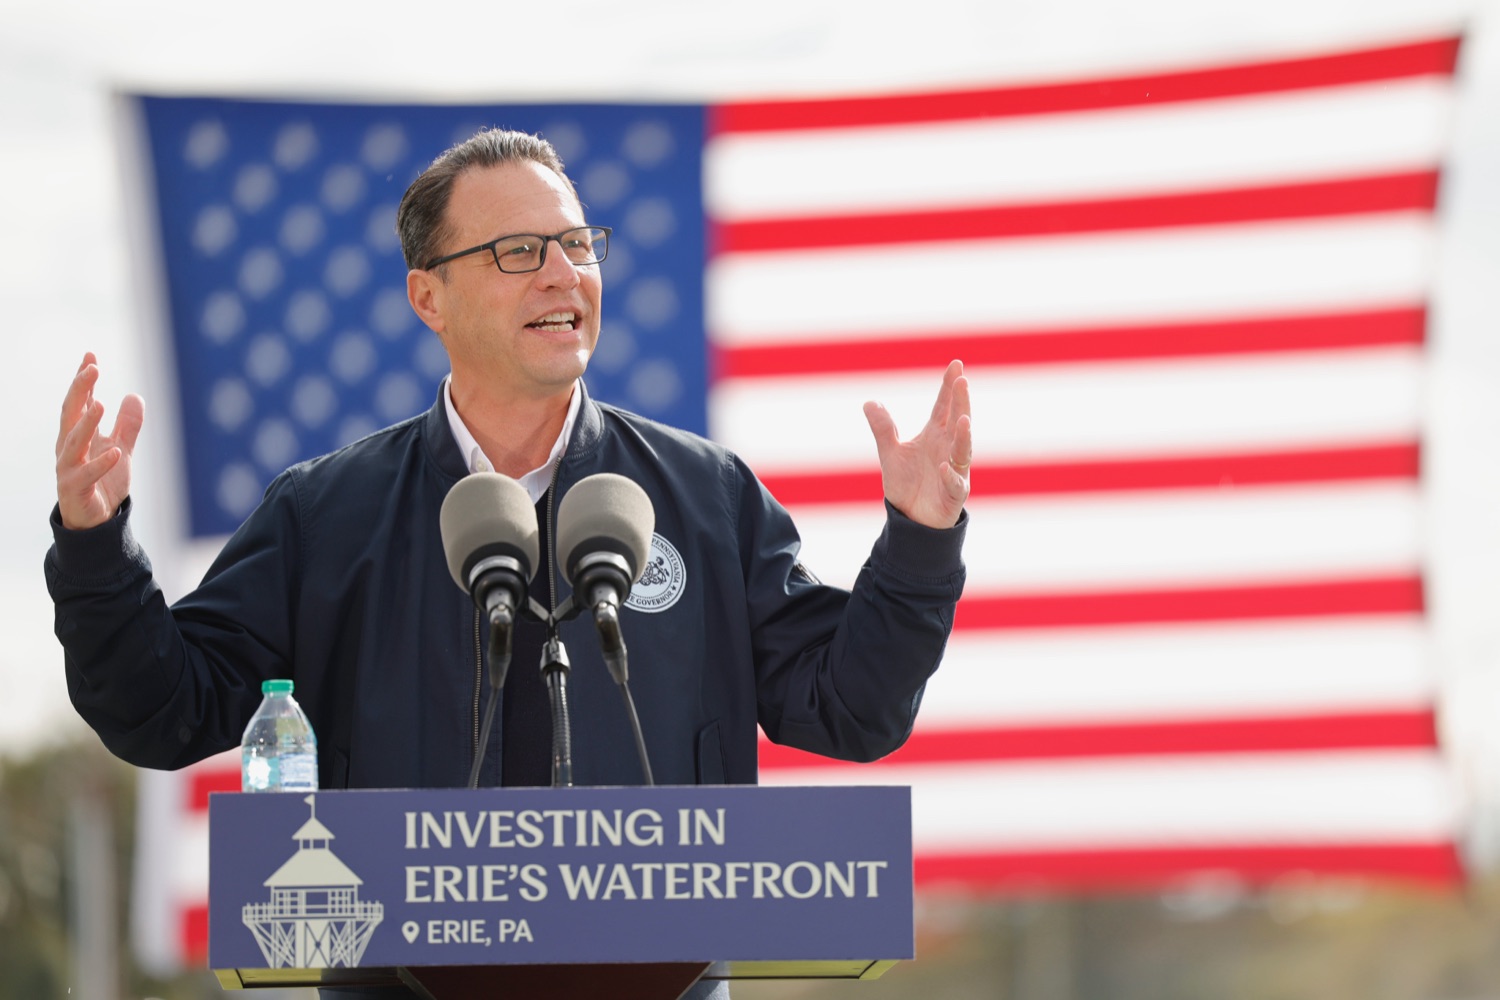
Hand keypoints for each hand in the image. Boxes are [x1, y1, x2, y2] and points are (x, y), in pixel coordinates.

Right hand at [55, 353, 144, 530]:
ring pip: (75, 441)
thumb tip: (134, 395)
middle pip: (72, 414)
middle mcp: (69, 448)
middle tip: (91, 368)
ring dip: (87, 422)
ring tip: (101, 404)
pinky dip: (100, 463)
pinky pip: (87, 474)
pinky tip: (115, 452)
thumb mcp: (121, 449)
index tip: (90, 355)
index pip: (79, 402)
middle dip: (80, 390)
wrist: (95, 521)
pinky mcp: (75, 489)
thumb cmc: (103, 482)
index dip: (83, 380)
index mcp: (78, 436)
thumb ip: (127, 425)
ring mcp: (69, 468)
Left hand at [863, 360, 971, 529]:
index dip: (949, 387)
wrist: (911, 518)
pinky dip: (950, 475)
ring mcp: (954, 470)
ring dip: (965, 436)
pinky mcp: (954, 493)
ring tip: (964, 419)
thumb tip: (869, 401)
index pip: (944, 406)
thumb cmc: (906, 483)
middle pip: (958, 421)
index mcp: (936, 435)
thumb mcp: (890, 453)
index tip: (956, 366)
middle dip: (961, 402)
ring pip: (963, 450)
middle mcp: (948, 448)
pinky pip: (954, 483)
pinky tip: (943, 466)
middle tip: (962, 380)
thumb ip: (883, 428)